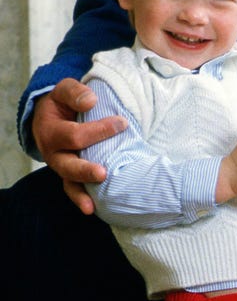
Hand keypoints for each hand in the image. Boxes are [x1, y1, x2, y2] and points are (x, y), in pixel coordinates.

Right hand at [33, 79, 127, 213]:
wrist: (49, 115)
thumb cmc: (62, 103)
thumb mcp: (64, 90)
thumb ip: (75, 92)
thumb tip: (91, 101)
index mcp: (51, 131)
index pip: (75, 135)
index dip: (99, 130)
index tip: (122, 123)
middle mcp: (54, 152)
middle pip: (68, 165)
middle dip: (85, 170)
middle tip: (103, 173)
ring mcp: (61, 166)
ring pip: (69, 182)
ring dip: (82, 193)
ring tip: (93, 205)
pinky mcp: (69, 175)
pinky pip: (73, 189)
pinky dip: (81, 199)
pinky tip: (93, 209)